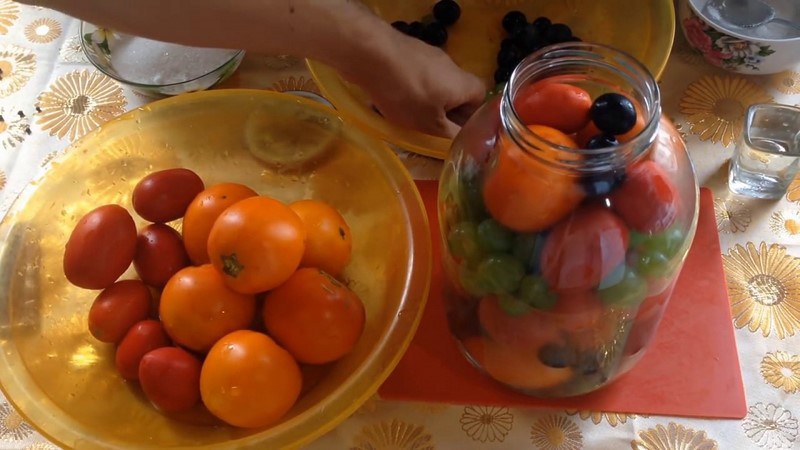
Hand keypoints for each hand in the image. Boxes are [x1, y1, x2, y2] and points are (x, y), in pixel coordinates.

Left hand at [343, 31, 486, 138]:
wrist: (372, 55)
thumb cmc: (406, 94)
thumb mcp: (430, 124)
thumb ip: (450, 135)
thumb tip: (465, 141)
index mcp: (463, 84)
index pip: (481, 99)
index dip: (471, 117)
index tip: (456, 131)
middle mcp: (451, 66)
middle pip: (456, 92)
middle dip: (444, 112)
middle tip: (430, 129)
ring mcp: (429, 55)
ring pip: (434, 85)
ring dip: (424, 101)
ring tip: (406, 117)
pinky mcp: (408, 51)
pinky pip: (415, 75)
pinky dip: (407, 89)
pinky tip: (390, 99)